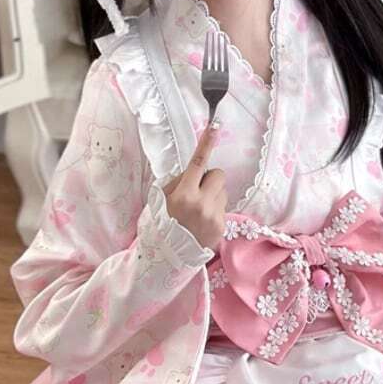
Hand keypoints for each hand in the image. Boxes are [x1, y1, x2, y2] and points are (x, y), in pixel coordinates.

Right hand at [162, 122, 227, 250]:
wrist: (167, 257)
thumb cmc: (160, 225)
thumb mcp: (160, 200)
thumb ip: (176, 183)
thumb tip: (191, 172)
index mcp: (184, 194)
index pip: (198, 163)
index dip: (206, 143)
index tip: (215, 126)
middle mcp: (202, 204)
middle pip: (218, 175)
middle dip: (210, 179)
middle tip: (198, 190)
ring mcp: (214, 216)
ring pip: (222, 192)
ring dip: (213, 195)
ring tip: (198, 210)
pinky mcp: (221, 227)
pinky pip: (222, 209)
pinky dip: (214, 211)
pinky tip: (202, 222)